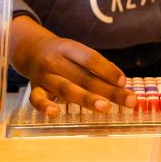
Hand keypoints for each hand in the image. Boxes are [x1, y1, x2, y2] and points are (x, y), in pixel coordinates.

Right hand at [9, 16, 136, 115]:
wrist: (31, 50)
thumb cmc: (63, 55)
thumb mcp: (77, 52)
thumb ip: (95, 67)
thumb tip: (121, 85)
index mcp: (68, 48)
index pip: (90, 58)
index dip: (108, 70)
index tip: (124, 82)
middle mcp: (55, 61)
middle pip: (84, 77)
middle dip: (108, 90)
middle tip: (128, 100)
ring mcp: (44, 76)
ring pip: (66, 88)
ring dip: (86, 98)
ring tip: (104, 107)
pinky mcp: (34, 89)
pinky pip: (37, 99)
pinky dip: (45, 106)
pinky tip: (55, 113)